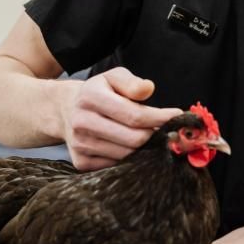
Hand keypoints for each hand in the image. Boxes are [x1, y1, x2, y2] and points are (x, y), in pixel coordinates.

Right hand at [62, 66, 181, 170]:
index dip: (160, 118)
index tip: (177, 117)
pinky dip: (131, 159)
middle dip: (156, 136)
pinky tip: (134, 148)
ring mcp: (80, 145)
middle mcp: (82, 122)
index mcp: (90, 97)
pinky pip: (117, 166)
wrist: (65, 111)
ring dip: (145, 149)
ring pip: (127, 155)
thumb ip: (132, 82)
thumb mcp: (113, 77)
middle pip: (134, 139)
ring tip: (152, 138)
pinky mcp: (81, 162)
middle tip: (169, 132)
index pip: (134, 115)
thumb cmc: (99, 92)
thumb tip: (149, 88)